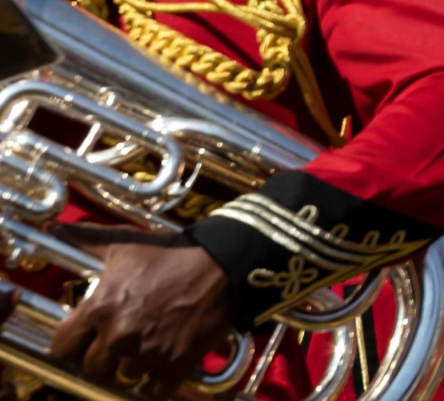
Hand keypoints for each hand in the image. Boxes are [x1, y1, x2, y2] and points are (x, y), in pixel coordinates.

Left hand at [48, 226, 234, 395]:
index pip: (62, 348)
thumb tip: (52, 226)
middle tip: (116, 341)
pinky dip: (156, 381)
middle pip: (91, 368)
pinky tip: (160, 363)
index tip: (83, 338)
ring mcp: (148, 353)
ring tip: (142, 348)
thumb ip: (84, 238)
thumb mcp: (124, 242)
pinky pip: (153, 389)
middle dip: (101, 356)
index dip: (71, 343)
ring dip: (130, 366)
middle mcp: (119, 335)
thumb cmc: (171, 253)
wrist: (223, 264)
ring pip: (122, 377)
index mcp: (101, 308)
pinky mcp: (175, 363)